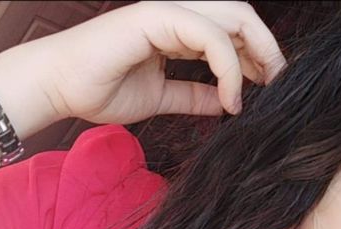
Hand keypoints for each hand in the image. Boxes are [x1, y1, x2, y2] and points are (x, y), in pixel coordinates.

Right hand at [37, 0, 286, 123]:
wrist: (60, 88)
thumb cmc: (102, 89)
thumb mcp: (161, 98)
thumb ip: (193, 96)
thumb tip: (223, 103)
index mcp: (177, 30)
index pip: (230, 30)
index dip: (257, 54)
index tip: (269, 85)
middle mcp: (177, 15)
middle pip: (240, 16)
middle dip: (268, 48)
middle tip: (279, 83)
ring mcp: (167, 12)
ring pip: (231, 18)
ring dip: (258, 52)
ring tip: (267, 86)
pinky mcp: (157, 18)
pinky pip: (209, 36)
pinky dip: (228, 68)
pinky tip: (232, 98)